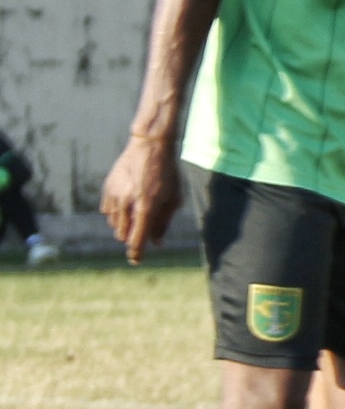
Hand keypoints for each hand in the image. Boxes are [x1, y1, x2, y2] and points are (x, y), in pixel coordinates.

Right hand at [99, 134, 182, 264]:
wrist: (150, 147)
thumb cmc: (167, 174)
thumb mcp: (173, 198)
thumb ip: (163, 222)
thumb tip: (156, 243)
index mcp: (147, 207)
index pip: (137, 239)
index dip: (136, 253)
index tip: (136, 261)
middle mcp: (128, 203)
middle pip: (123, 235)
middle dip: (132, 237)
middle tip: (143, 230)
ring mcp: (115, 196)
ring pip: (114, 224)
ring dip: (124, 226)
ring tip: (137, 213)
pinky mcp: (107, 189)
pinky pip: (107, 211)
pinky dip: (116, 214)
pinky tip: (126, 205)